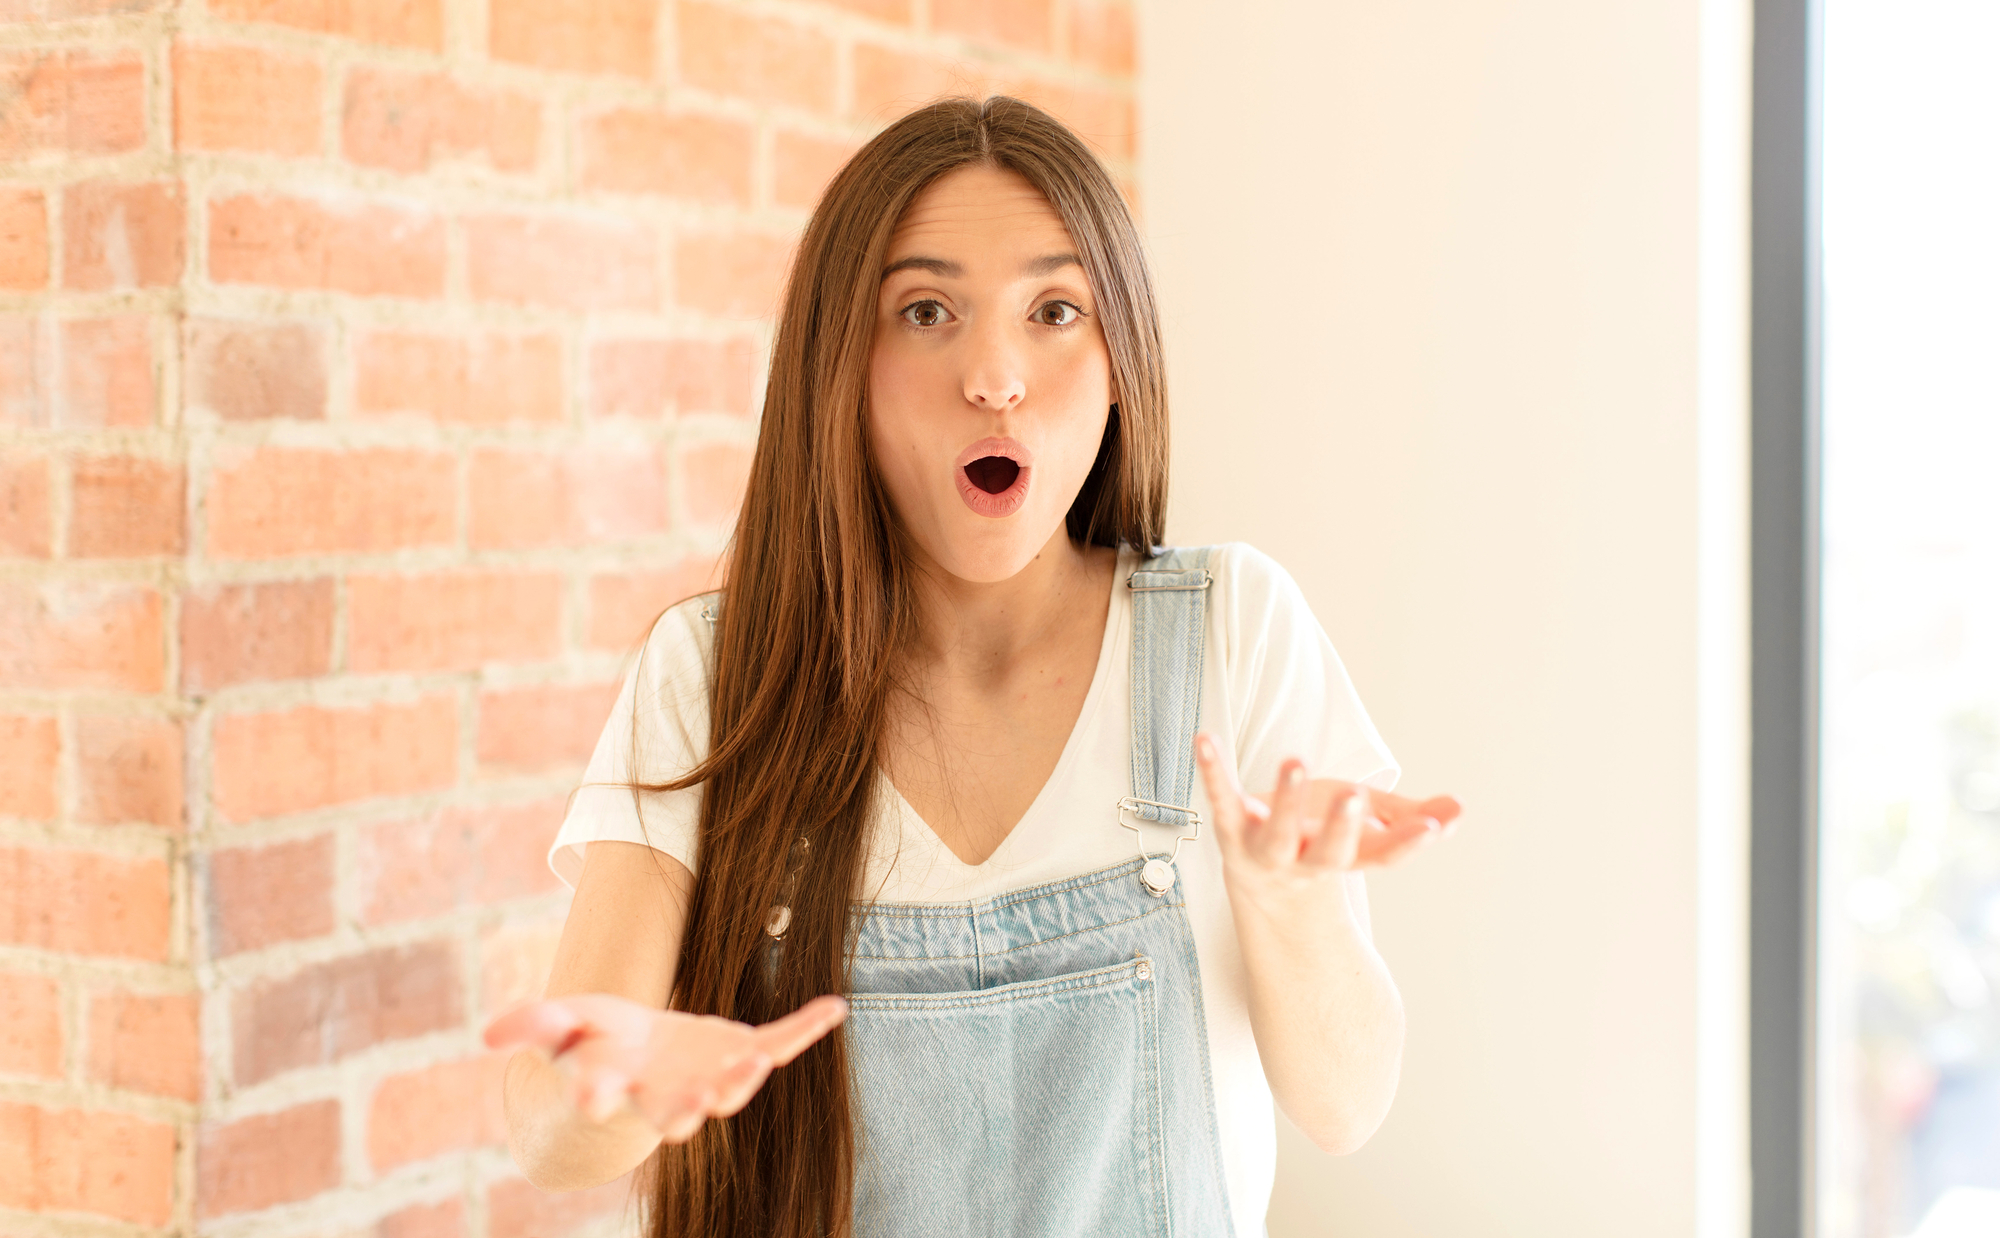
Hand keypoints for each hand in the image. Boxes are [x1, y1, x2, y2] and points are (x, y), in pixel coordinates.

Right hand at [483, 992, 847, 1141]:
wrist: (642, 1056)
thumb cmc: (597, 1039)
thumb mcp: (564, 1023)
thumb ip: (533, 1023)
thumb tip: (487, 1034)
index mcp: (613, 1083)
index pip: (599, 1094)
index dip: (593, 1094)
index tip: (588, 1094)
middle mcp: (662, 1092)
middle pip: (669, 1113)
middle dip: (677, 1111)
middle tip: (687, 1111)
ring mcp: (707, 1077)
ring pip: (724, 1094)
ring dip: (737, 1086)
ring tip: (750, 1068)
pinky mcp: (741, 1053)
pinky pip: (778, 1044)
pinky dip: (804, 1027)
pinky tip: (834, 1006)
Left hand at [1194, 733, 1462, 891]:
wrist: (1261, 876)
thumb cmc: (1323, 838)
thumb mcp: (1370, 827)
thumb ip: (1412, 818)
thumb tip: (1460, 809)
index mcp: (1348, 858)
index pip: (1383, 855)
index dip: (1408, 843)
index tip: (1433, 827)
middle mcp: (1307, 861)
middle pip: (1327, 853)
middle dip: (1340, 827)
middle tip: (1355, 797)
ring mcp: (1265, 850)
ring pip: (1274, 833)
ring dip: (1285, 799)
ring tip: (1295, 762)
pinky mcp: (1230, 829)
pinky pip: (1220, 800)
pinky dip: (1213, 770)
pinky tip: (1206, 739)